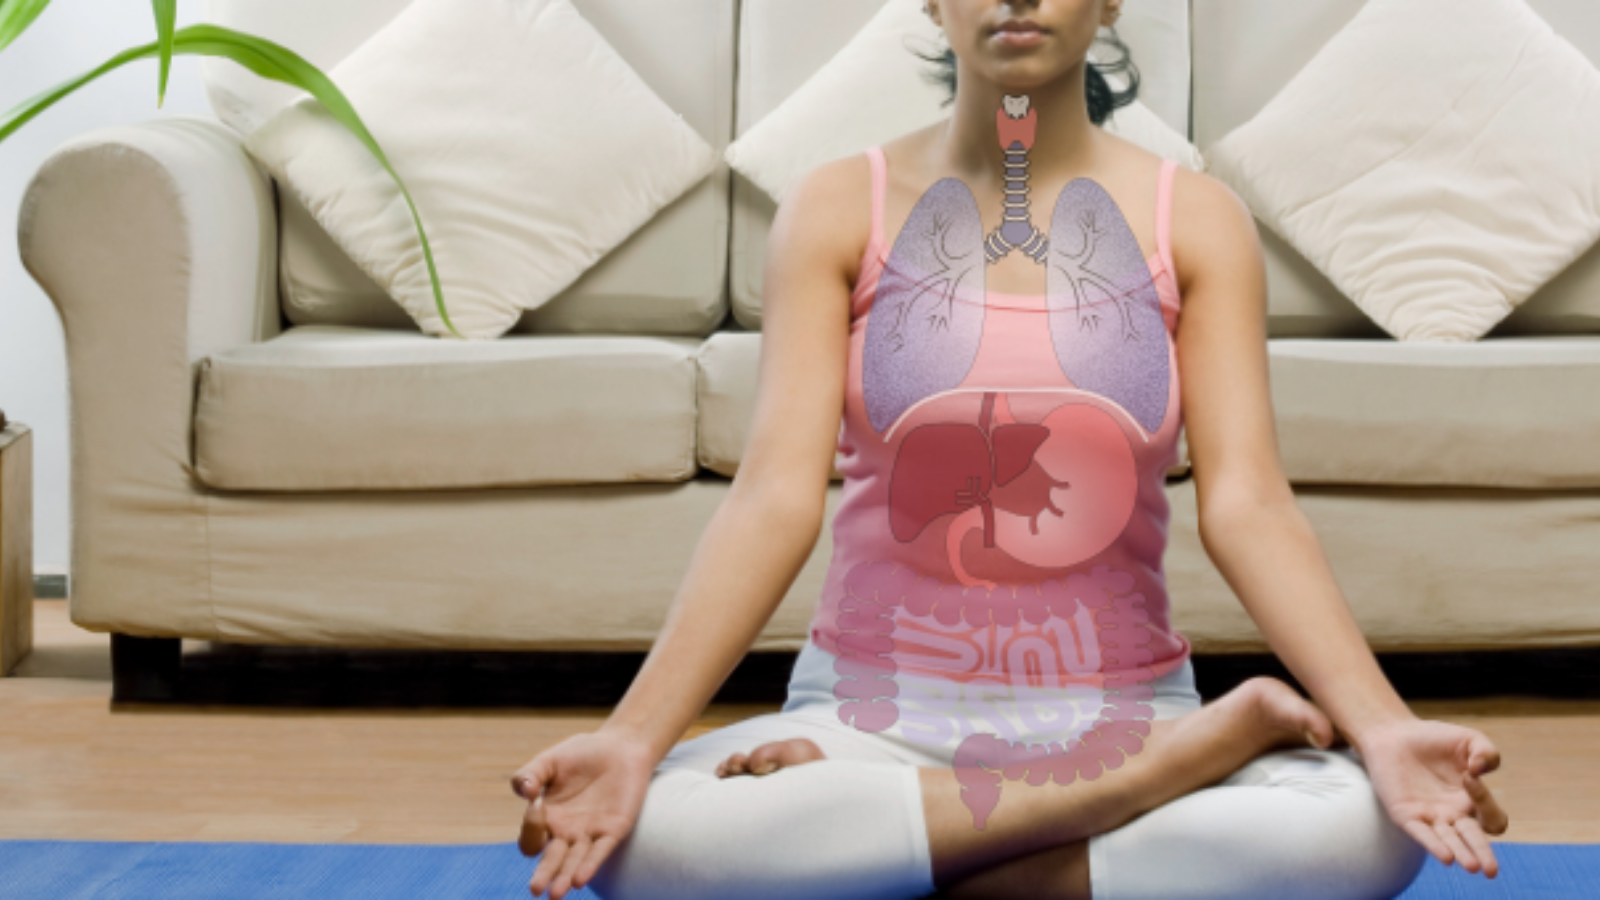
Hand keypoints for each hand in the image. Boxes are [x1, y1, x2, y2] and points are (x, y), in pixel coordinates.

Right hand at [511, 728, 657, 898]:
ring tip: (556, 894)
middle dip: (544, 874)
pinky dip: (590, 865)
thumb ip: (530, 774)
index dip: (530, 827)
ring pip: (574, 861)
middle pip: (551, 860)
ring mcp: (590, 833)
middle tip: (536, 890)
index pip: (531, 838)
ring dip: (565, 877)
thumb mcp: (549, 761)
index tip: (536, 804)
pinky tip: (580, 879)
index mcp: (547, 818)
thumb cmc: (581, 754)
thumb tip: (524, 792)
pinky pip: (600, 852)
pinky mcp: (613, 829)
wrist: (620, 746)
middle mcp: (566, 832)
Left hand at [1355, 717, 1508, 877]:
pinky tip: (1446, 858)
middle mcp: (1454, 814)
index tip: (1469, 775)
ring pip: (1450, 842)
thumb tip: (1480, 770)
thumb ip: (1487, 752)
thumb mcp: (1469, 740)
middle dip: (1483, 854)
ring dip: (1461, 854)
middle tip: (1490, 870)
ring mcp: (1430, 816)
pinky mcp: (1406, 814)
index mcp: (1472, 800)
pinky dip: (1433, 845)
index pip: (1490, 814)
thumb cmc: (1434, 739)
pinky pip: (1422, 834)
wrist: (1393, 733)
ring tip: (1473, 867)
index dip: (1485, 799)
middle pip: (1474, 839)